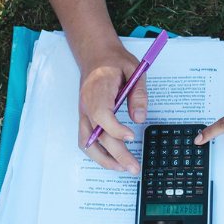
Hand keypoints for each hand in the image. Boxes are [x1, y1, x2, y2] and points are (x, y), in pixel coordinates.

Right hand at [78, 44, 148, 173]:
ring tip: (122, 168)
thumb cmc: (114, 61)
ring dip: (103, 159)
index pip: (102, 114)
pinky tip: (111, 160)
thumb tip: (140, 118)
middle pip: (98, 134)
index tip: (131, 137)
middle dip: (117, 154)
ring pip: (87, 142)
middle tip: (134, 167)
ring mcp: (83, 112)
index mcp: (98, 89)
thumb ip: (138, 93)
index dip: (115, 129)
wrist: (95, 55)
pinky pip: (85, 140)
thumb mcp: (134, 69)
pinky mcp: (84, 118)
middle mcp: (86, 104)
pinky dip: (96, 153)